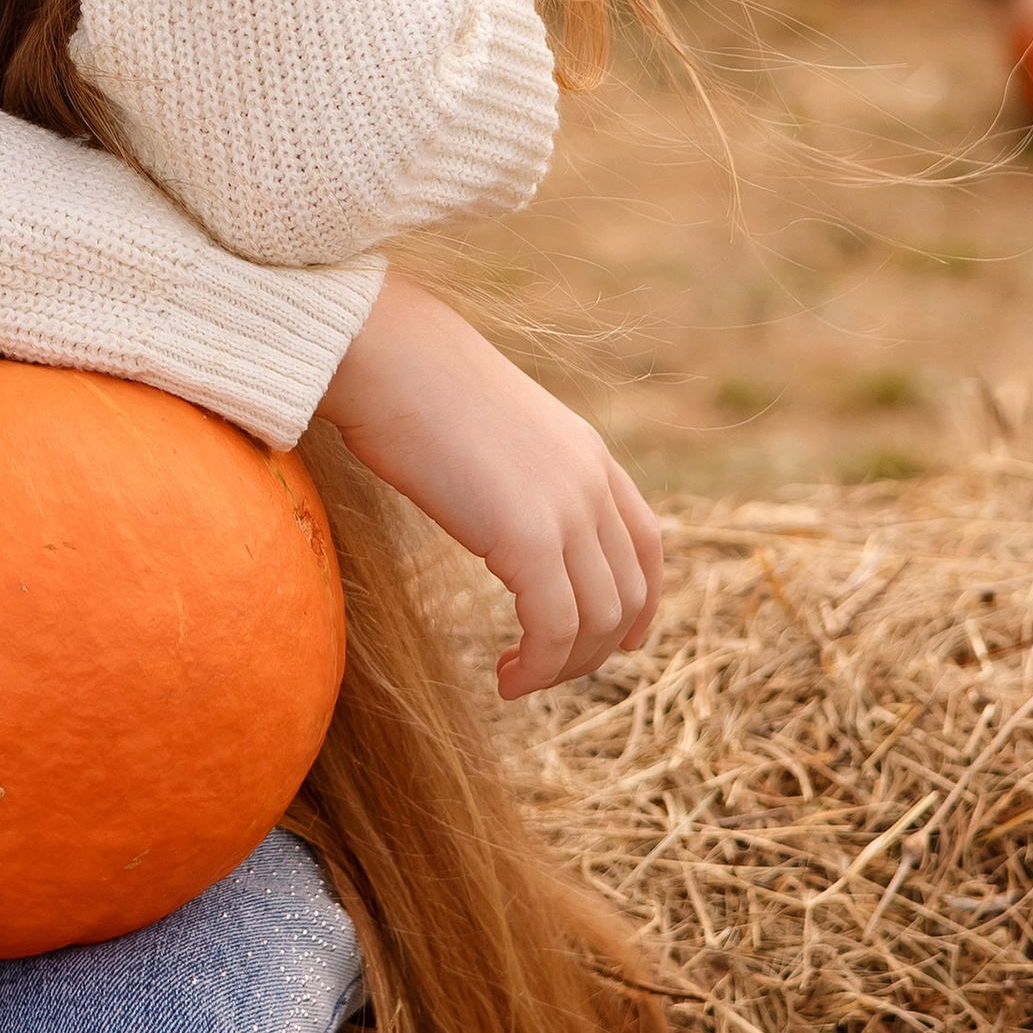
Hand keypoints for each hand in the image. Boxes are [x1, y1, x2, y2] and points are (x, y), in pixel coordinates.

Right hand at [315, 273, 661, 699]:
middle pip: (625, 594)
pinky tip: (505, 677)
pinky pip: (555, 627)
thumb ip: (518, 469)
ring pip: (596, 621)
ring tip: (518, 677)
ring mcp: (567, 508)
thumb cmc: (412, 386)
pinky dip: (540, 667)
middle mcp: (592, 482)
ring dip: (564, 667)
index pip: (646, 544)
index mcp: (588, 453)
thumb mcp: (492, 428)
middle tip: (539, 670)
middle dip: (590, 650)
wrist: (385, 355)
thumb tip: (499, 506)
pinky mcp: (528, 535)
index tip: (618, 641)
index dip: (641, 603)